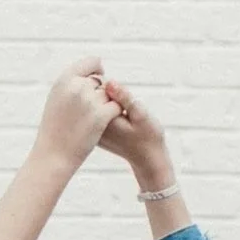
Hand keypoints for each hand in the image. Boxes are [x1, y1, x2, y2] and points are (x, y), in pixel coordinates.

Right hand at [34, 57, 118, 171]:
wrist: (53, 155)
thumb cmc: (54, 129)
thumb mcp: (56, 99)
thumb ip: (71, 83)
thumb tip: (91, 71)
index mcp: (64, 79)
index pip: (92, 62)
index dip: (97, 70)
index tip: (97, 79)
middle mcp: (77, 86)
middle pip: (100, 81)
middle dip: (98, 93)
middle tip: (86, 112)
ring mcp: (90, 100)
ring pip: (109, 95)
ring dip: (105, 105)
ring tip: (89, 121)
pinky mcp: (101, 115)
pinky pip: (117, 106)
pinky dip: (114, 114)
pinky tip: (103, 123)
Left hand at [95, 76, 174, 194]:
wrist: (147, 158)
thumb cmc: (148, 136)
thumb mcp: (141, 114)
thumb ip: (124, 98)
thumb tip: (108, 82)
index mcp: (101, 118)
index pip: (98, 88)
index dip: (115, 89)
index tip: (127, 107)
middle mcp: (91, 124)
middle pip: (92, 94)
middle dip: (109, 95)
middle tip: (125, 114)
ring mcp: (91, 129)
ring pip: (94, 103)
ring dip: (107, 103)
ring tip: (122, 119)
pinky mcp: (94, 130)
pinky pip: (95, 112)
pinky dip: (105, 111)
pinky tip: (119, 122)